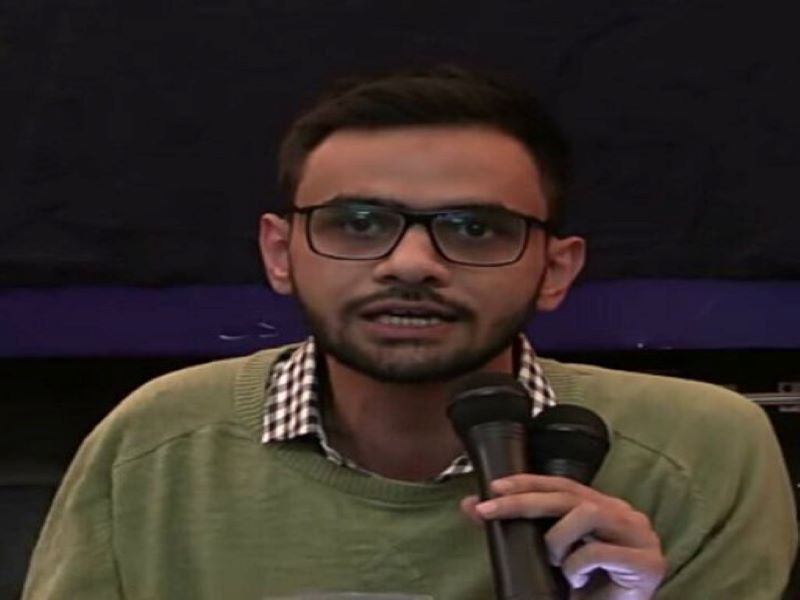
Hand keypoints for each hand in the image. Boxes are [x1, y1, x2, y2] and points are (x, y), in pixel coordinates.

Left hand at [461, 474, 665, 599]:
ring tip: (554, 563)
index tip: (493, 488)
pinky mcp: (648, 563)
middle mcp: (624, 514)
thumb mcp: (548, 554)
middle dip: (523, 501)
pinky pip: (599, 552)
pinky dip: (577, 566)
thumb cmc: (585, 590)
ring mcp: (640, 536)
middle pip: (568, 495)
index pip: (562, 484)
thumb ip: (516, 529)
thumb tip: (470, 505)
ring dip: (556, 539)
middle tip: (489, 511)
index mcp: (604, 507)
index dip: (527, 482)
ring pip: (586, 514)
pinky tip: (578, 581)